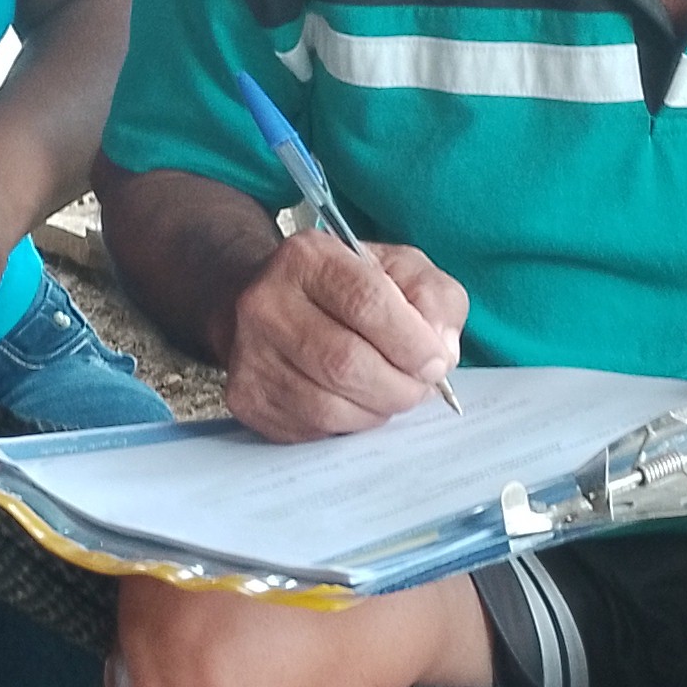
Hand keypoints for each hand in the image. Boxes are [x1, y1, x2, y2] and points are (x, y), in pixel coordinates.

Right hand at [225, 231, 468, 441]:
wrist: (272, 306)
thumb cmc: (346, 290)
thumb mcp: (399, 270)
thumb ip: (434, 298)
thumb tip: (440, 350)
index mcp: (308, 257)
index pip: (367, 302)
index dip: (411, 342)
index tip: (434, 362)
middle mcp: (266, 302)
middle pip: (345, 362)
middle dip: (398, 387)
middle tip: (417, 388)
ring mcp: (249, 353)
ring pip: (328, 405)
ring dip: (375, 410)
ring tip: (389, 394)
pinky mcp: (246, 397)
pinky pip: (310, 428)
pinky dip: (348, 425)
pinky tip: (355, 403)